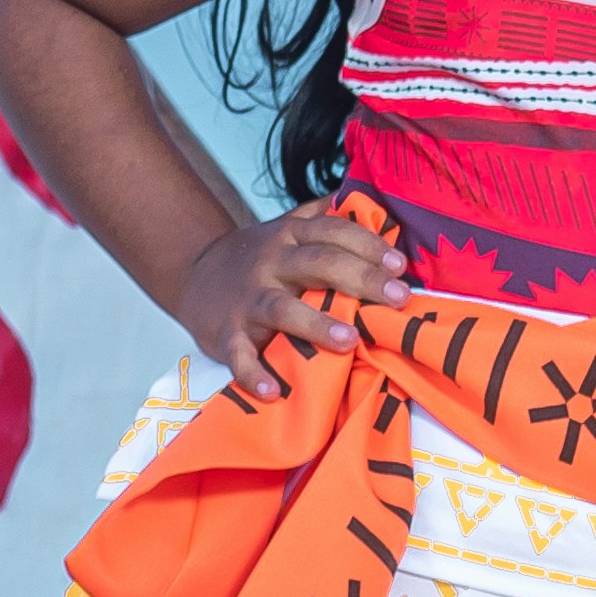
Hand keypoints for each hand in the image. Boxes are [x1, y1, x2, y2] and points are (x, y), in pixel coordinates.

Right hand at [177, 197, 408, 400]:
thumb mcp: (288, 228)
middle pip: (319, 264)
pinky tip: (272, 391)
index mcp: (291, 237)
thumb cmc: (261, 258)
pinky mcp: (227, 334)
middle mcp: (272, 263)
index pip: (334, 232)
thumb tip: (376, 204)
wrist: (195, 275)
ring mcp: (249, 300)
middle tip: (398, 297)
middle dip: (361, 279)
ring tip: (348, 341)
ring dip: (316, 324)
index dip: (368, 245)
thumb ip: (327, 216)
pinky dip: (252, 373)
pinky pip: (239, 355)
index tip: (400, 266)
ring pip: (283, 308)